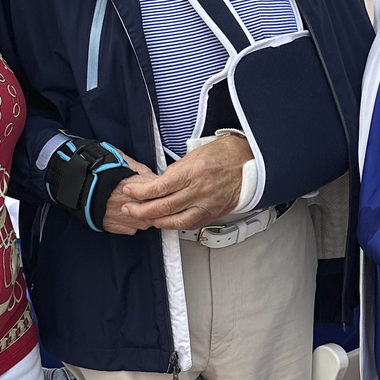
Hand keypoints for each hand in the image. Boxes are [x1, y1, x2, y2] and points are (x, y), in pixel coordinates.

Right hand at [100, 154, 156, 234]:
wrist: (74, 180)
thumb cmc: (96, 168)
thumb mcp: (122, 160)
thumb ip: (140, 170)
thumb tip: (153, 176)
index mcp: (132, 186)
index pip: (158, 194)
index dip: (160, 192)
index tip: (160, 190)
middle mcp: (128, 204)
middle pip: (153, 211)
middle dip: (155, 206)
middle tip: (152, 200)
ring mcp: (119, 216)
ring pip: (144, 223)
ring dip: (145, 217)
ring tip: (140, 208)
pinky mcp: (110, 225)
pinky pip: (130, 230)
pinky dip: (132, 224)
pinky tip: (128, 216)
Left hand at [116, 133, 252, 232]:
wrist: (251, 163)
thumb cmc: (225, 154)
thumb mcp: (195, 154)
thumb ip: (175, 171)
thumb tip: (158, 183)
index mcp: (194, 172)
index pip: (160, 187)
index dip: (141, 192)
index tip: (129, 191)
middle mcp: (200, 190)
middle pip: (164, 207)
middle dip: (142, 209)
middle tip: (129, 208)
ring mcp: (208, 204)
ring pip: (176, 221)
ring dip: (156, 221)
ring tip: (143, 217)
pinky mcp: (213, 214)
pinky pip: (190, 224)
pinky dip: (174, 225)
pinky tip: (164, 222)